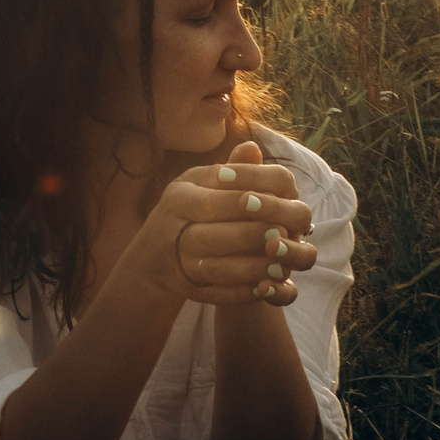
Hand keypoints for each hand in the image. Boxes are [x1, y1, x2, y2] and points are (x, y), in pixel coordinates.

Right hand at [129, 141, 318, 306]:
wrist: (151, 258)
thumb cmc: (189, 213)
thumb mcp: (204, 186)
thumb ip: (233, 171)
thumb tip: (253, 147)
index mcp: (183, 190)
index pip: (223, 183)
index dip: (258, 186)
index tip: (288, 193)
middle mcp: (173, 220)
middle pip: (217, 225)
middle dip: (256, 229)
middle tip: (287, 232)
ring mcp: (175, 257)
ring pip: (217, 263)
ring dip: (253, 265)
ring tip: (283, 264)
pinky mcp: (184, 286)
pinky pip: (216, 291)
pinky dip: (243, 291)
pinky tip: (267, 287)